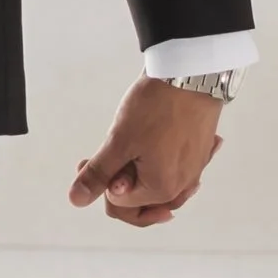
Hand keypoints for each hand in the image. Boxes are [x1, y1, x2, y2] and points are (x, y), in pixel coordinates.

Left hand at [69, 78, 223, 227]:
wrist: (192, 73)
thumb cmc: (158, 106)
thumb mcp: (119, 141)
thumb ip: (99, 174)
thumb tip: (77, 200)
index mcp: (162, 190)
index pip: (118, 204)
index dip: (99, 182)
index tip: (88, 159)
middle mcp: (183, 186)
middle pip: (140, 201)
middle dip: (117, 180)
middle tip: (106, 153)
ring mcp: (194, 169)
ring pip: (157, 184)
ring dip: (137, 171)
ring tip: (125, 149)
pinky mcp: (200, 152)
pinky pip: (175, 169)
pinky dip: (159, 162)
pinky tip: (151, 146)